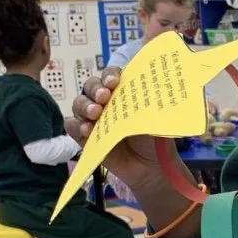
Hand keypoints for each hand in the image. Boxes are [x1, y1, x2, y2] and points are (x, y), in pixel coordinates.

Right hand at [68, 65, 202, 237]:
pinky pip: (71, 126)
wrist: (153, 168)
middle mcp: (106, 102)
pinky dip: (75, 126)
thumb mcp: (160, 114)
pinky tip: (86, 130)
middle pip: (91, 86)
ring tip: (96, 115)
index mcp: (124, 92)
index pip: (111, 75)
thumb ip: (156, 96)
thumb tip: (165, 68)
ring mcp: (94, 119)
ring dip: (84, 106)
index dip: (110, 75)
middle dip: (95, 89)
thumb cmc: (157, 139)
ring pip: (78, 104)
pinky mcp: (85, 138)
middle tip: (105, 98)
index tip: (116, 81)